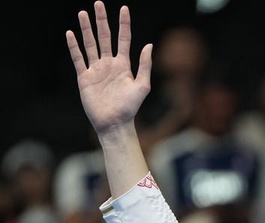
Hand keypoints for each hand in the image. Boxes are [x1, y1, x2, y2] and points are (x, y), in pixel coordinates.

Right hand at [66, 2, 152, 134]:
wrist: (114, 122)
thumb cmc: (131, 107)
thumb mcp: (142, 86)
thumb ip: (145, 65)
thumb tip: (148, 45)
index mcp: (124, 65)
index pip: (123, 39)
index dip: (124, 24)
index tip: (124, 8)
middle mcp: (109, 64)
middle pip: (104, 37)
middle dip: (101, 20)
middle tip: (98, 3)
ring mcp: (96, 70)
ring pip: (90, 44)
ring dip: (86, 29)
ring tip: (82, 13)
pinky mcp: (85, 77)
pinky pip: (78, 59)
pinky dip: (74, 46)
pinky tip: (71, 34)